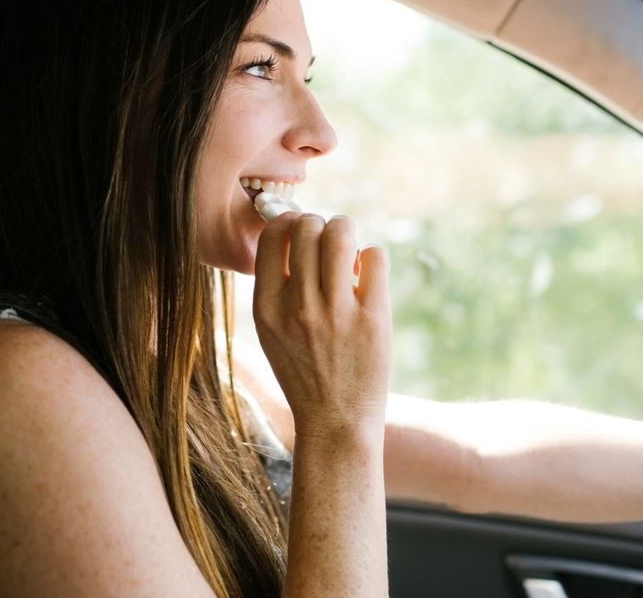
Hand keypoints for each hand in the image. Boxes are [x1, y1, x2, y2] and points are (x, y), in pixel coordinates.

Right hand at [252, 212, 391, 439]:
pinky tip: (367, 275)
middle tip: (330, 241)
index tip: (302, 230)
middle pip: (309, 227)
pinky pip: (375, 257)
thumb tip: (297, 233)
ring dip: (348, 231)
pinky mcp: (373, 318)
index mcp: (267, 308)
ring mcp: (336, 312)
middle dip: (322, 224)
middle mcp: (299, 306)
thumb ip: (278, 288)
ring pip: (342, 234)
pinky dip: (372, 256)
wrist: (336, 421)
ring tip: (350, 250)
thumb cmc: (306, 373)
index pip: (274, 236)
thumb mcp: (272, 333)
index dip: (290, 221)